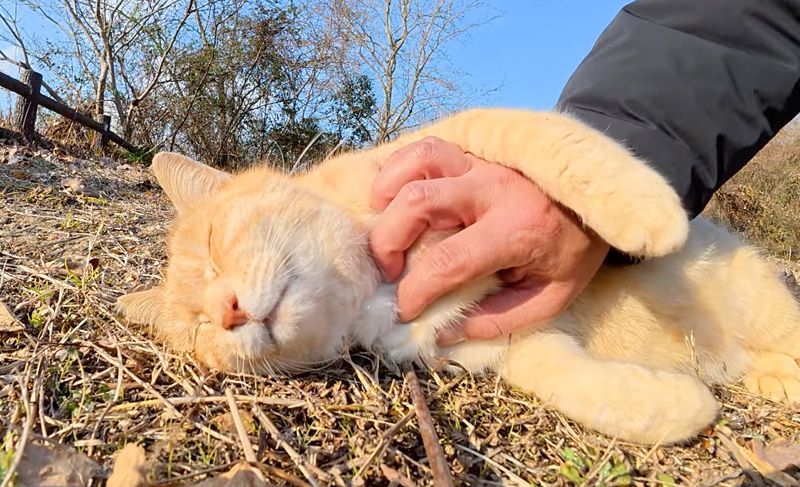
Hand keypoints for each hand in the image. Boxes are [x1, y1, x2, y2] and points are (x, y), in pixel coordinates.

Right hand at [369, 137, 609, 344]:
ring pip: (418, 162)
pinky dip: (399, 170)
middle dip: (388, 243)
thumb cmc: (574, 252)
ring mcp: (482, 163)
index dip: (415, 290)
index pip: (449, 260)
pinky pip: (426, 149)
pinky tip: (395, 200)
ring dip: (388, 196)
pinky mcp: (474, 152)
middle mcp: (495, 188)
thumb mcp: (549, 298)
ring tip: (387, 229)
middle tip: (390, 273)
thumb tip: (443, 333)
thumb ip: (498, 320)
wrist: (600, 198)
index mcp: (517, 229)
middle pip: (419, 202)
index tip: (404, 311)